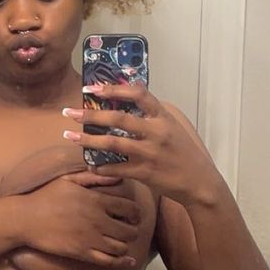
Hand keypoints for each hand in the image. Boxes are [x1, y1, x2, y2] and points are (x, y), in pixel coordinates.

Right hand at [20, 171, 141, 264]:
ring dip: (125, 245)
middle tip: (129, 230)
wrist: (26, 218)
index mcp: (97, 201)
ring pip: (122, 247)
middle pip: (130, 230)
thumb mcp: (69, 180)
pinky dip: (122, 262)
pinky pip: (109, 261)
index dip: (136, 213)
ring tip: (121, 242)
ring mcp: (91, 238)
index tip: (133, 215)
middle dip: (133, 230)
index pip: (130, 208)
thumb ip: (94, 177)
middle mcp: (98, 220)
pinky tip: (127, 261)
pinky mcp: (82, 253)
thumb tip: (116, 176)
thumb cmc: (46, 196)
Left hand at [61, 82, 218, 205]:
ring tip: (69, 135)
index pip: (139, 94)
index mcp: (163, 117)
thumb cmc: (184, 153)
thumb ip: (152, 117)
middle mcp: (156, 132)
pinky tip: (90, 164)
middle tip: (70, 112)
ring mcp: (150, 153)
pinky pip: (116, 168)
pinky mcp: (145, 173)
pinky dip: (101, 166)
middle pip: (118, 118)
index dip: (115, 88)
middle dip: (90, 114)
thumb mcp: (173, 128)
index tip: (94, 88)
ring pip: (112, 143)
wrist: (200, 182)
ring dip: (88, 139)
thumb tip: (125, 103)